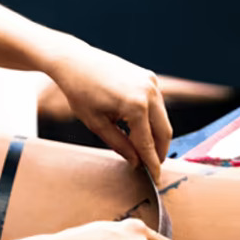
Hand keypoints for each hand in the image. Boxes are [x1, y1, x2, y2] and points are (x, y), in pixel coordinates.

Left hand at [46, 40, 172, 180]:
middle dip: (159, 151)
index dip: (152, 163)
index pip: (148, 142)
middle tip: (152, 167)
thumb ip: (119, 144)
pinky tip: (139, 129)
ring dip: (156, 135)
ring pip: (163, 118)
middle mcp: (149, 92)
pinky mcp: (149, 77)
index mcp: (136, 106)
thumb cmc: (80, 92)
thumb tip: (136, 161)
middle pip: (164, 131)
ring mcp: (151, 82)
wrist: (74, 62)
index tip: (155, 178)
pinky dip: (151, 119)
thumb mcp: (96, 124)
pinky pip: (157, 104)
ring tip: (144, 151)